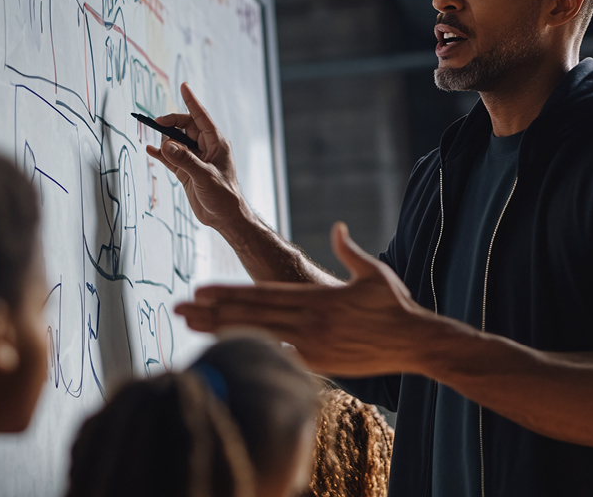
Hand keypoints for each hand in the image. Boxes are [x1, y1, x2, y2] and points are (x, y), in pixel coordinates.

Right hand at [146, 83, 249, 232]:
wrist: (224, 217)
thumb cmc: (223, 195)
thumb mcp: (205, 176)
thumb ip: (185, 160)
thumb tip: (166, 145)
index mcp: (215, 143)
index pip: (201, 116)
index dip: (191, 101)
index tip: (183, 86)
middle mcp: (205, 147)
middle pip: (184, 127)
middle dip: (170, 123)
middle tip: (155, 123)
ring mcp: (194, 159)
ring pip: (176, 141)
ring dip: (165, 139)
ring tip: (154, 139)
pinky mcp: (186, 171)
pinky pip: (171, 157)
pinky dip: (161, 153)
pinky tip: (150, 149)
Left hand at [175, 222, 433, 376]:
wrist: (415, 342)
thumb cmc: (395, 306)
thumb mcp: (374, 272)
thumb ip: (349, 250)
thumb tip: (338, 228)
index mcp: (314, 297)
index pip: (259, 294)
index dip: (226, 293)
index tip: (199, 290)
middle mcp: (307, 321)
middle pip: (249, 315)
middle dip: (210, 311)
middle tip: (178, 308)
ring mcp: (311, 345)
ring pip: (256, 337)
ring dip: (220, 332)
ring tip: (190, 327)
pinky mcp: (318, 364)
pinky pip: (279, 357)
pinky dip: (252, 353)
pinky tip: (227, 352)